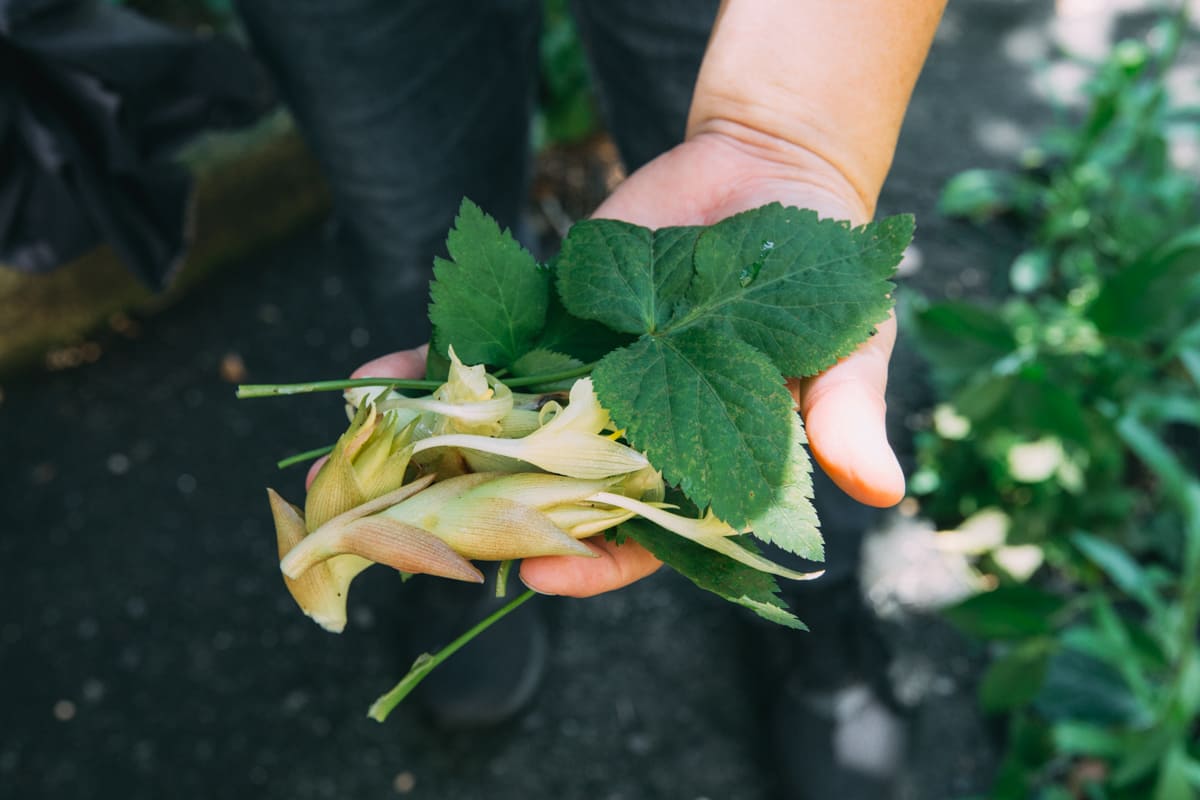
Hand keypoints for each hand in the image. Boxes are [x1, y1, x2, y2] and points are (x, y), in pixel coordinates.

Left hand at [341, 134, 905, 598]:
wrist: (773, 176)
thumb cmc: (824, 281)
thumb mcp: (847, 348)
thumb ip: (846, 416)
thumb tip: (880, 491)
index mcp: (696, 464)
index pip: (641, 534)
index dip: (592, 559)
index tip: (539, 573)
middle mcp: (627, 435)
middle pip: (550, 495)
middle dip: (483, 517)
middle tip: (414, 537)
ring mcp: (580, 382)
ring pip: (503, 433)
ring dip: (436, 453)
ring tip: (368, 469)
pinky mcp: (548, 325)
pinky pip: (484, 354)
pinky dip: (429, 368)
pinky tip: (372, 383)